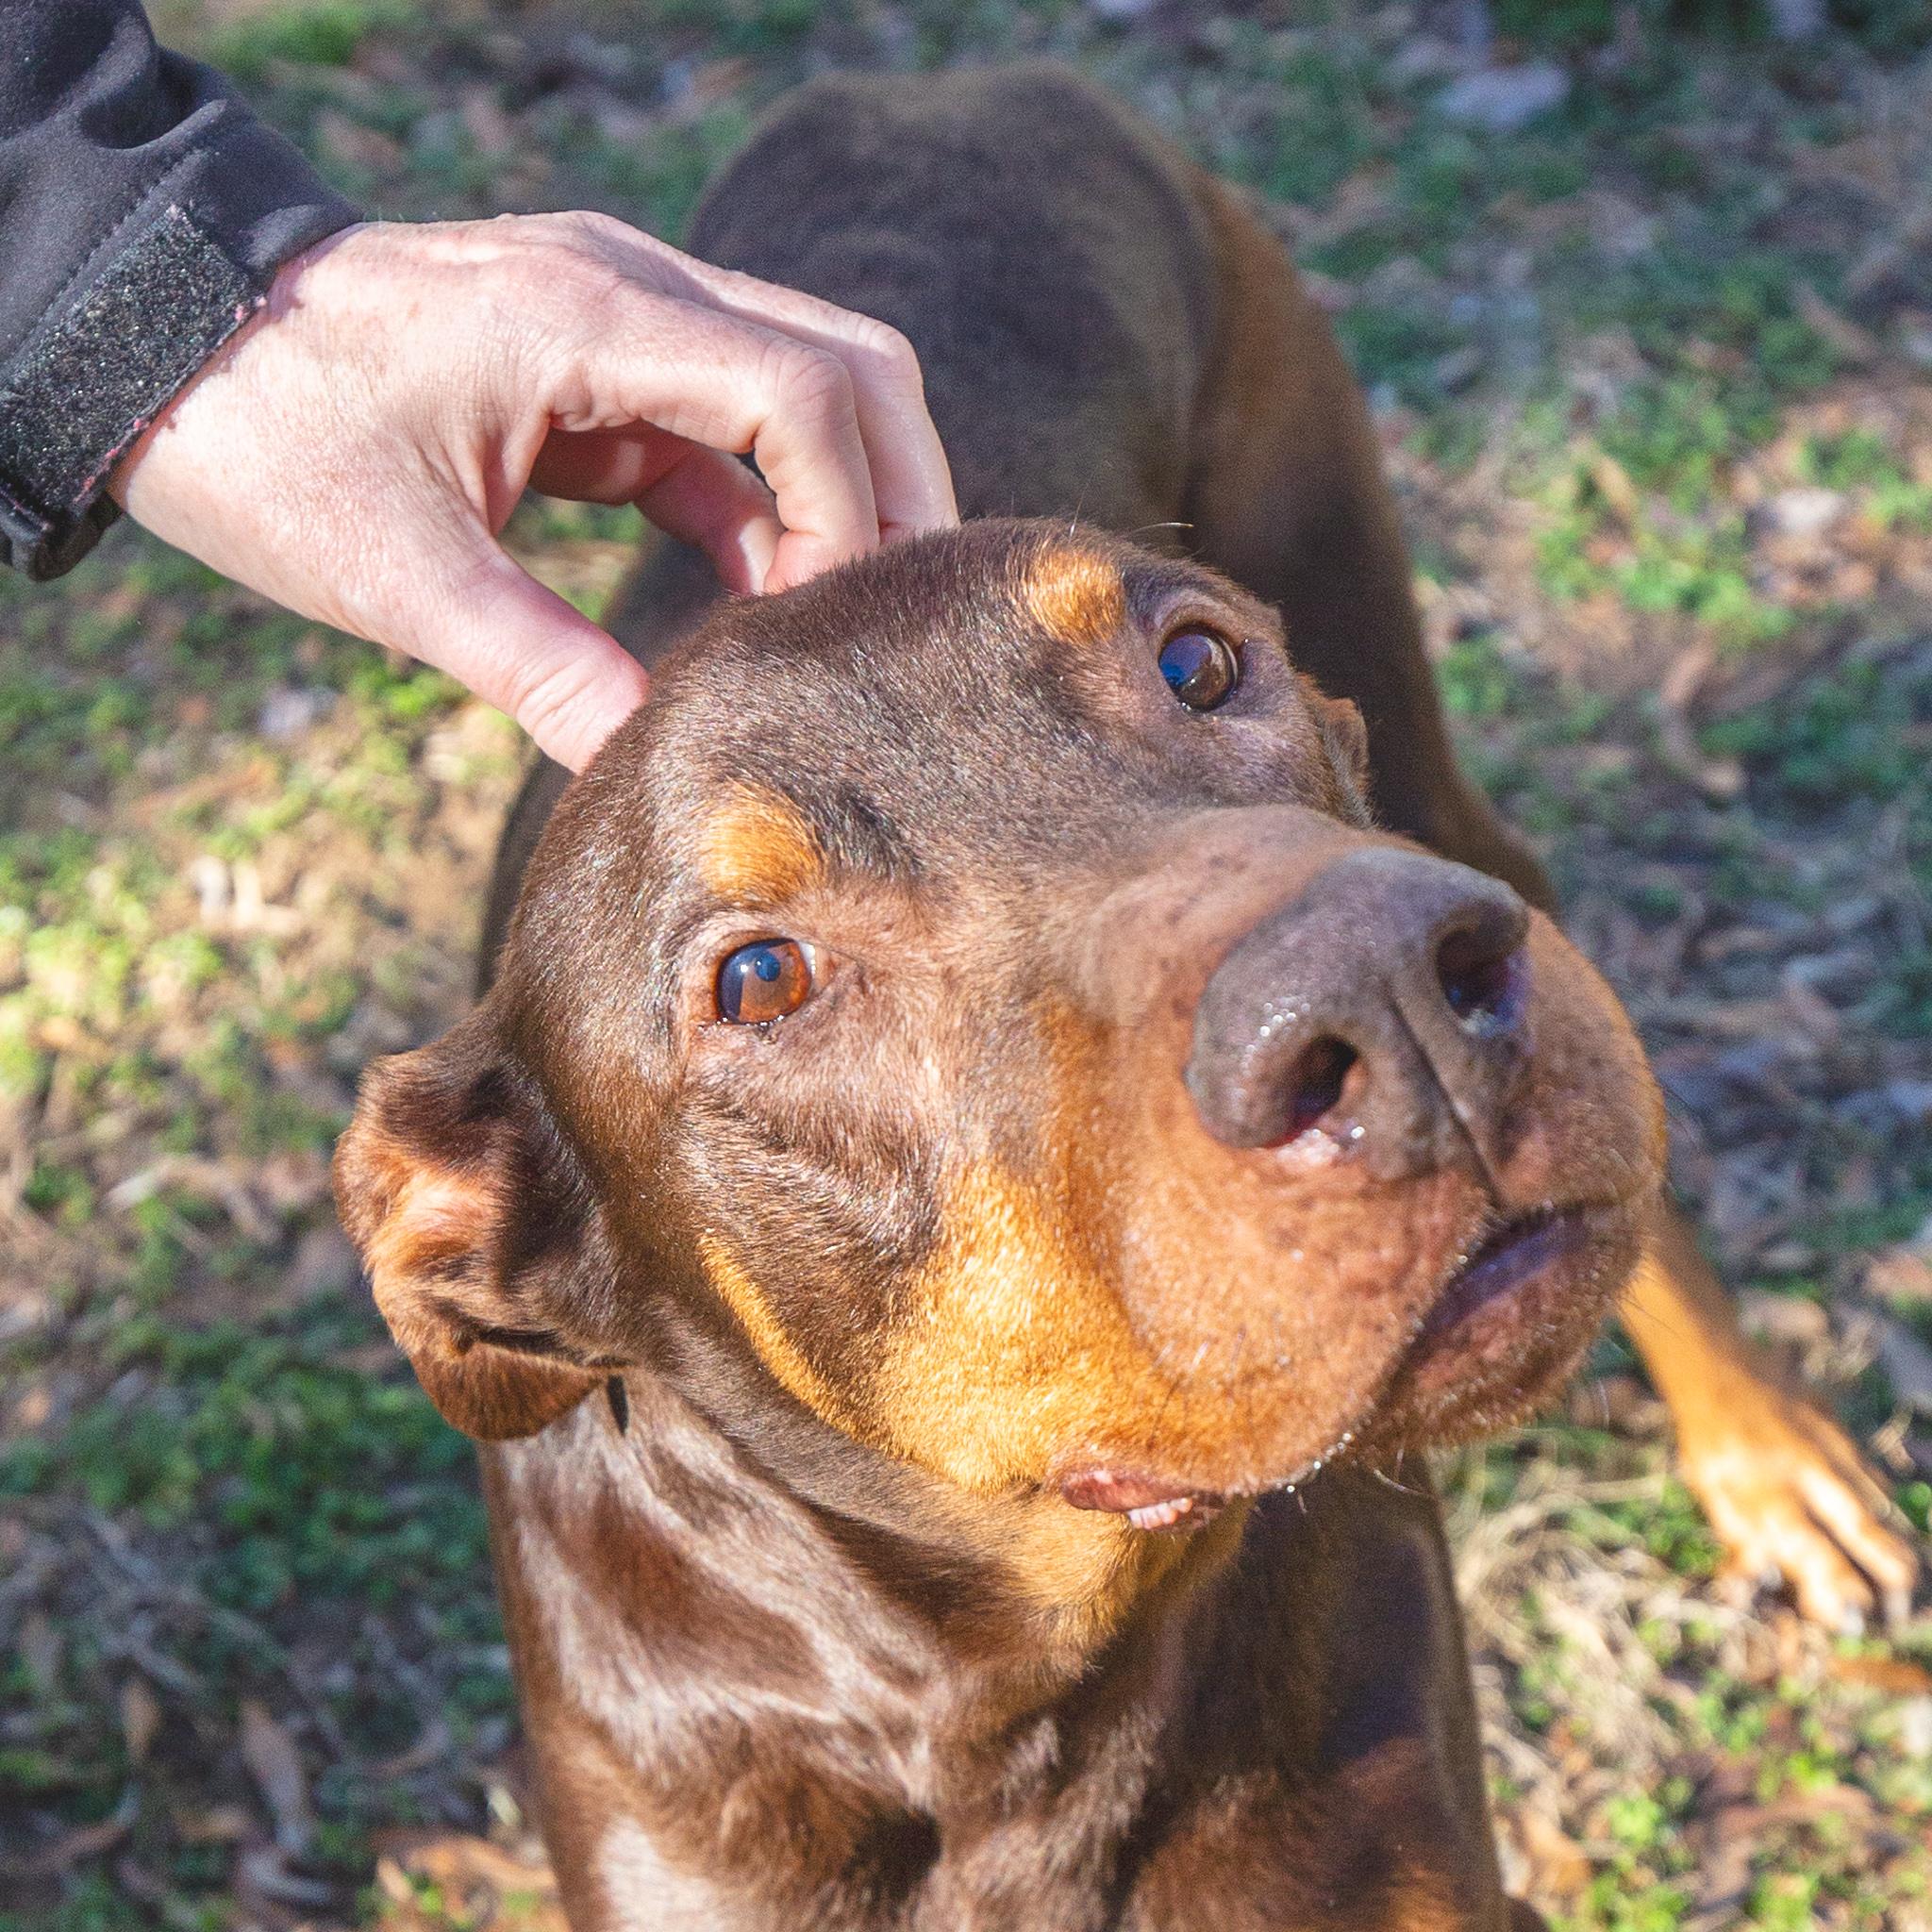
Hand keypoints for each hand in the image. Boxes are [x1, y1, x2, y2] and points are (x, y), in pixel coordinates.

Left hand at [111, 216, 956, 770]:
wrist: (159, 343)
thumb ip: (541, 671)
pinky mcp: (602, 358)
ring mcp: (622, 313)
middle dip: (896, 495)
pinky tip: (754, 601)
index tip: (815, 630)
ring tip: (823, 630)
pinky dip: (764, 510)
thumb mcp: (399, 575)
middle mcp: (631, 287)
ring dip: (839, 502)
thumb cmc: (261, 439)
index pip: (805, 389)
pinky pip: (728, 425)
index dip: (847, 517)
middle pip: (852, 363)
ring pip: (807, 384)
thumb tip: (653, 768)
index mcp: (589, 316)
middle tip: (888, 625)